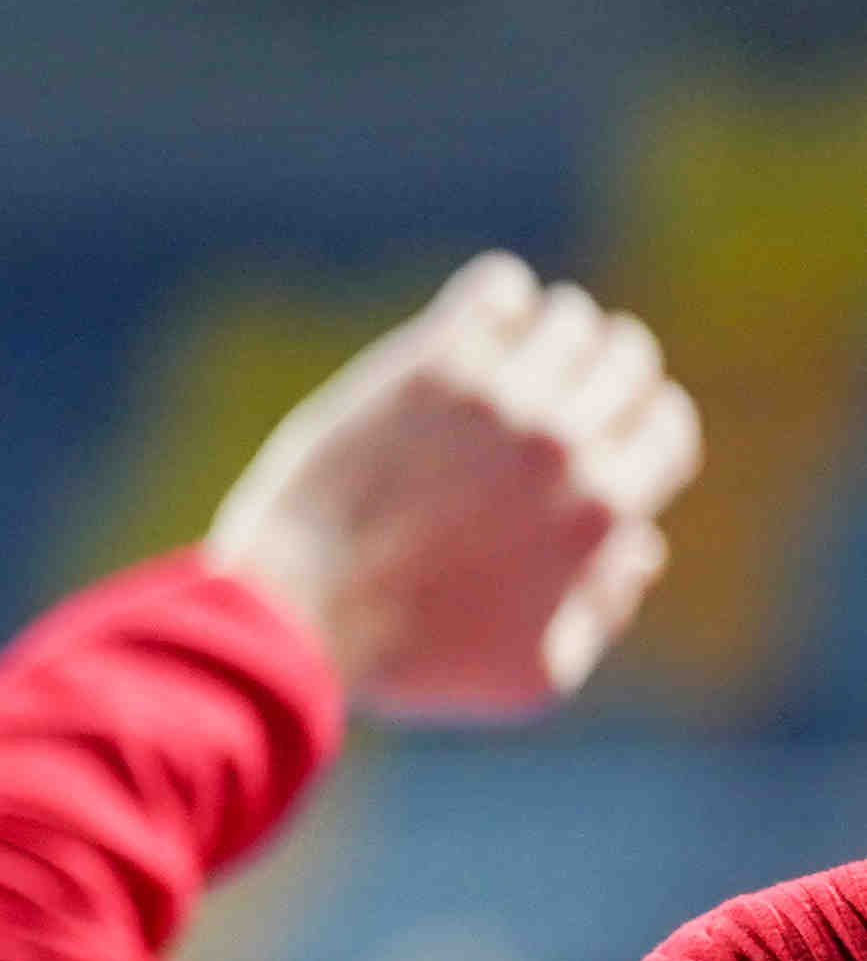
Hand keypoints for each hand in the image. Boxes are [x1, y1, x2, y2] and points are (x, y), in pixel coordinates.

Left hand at [208, 252, 703, 715]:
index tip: (605, 435)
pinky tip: (477, 323)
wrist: (294, 617)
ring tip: (513, 358)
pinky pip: (495, 289)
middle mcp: (560, 444)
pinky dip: (500, 296)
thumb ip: (605, 610)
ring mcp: (493, 398)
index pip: (666, 428)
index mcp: (603, 512)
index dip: (642, 429)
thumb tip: (642, 546)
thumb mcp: (535, 671)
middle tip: (559, 391)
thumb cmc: (410, 659)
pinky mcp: (422, 369)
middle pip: (626, 359)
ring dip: (552, 331)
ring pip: (567, 317)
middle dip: (605, 371)